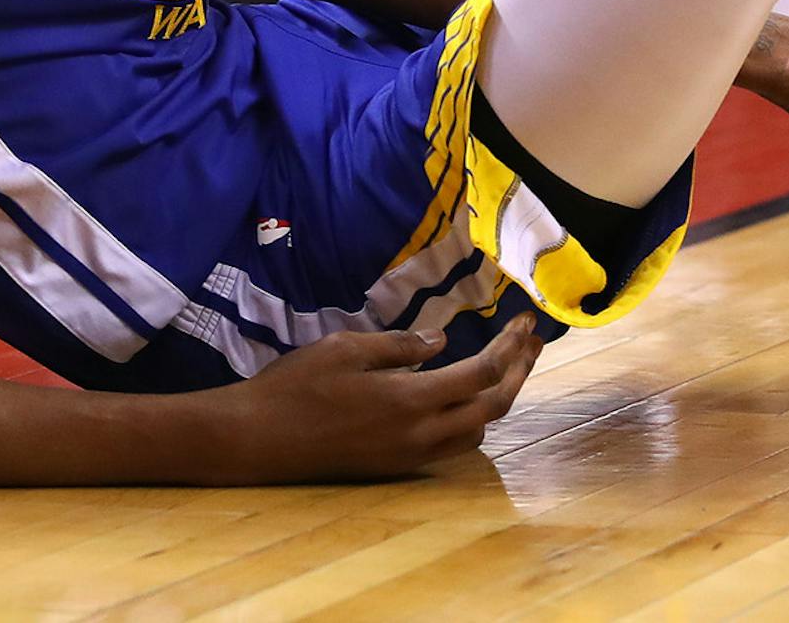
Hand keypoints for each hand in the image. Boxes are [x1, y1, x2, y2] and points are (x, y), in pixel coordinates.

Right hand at [207, 314, 540, 482]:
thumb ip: (401, 347)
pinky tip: (461, 395)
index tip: (524, 322)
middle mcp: (418, 436)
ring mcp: (407, 456)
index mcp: (409, 401)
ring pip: (475, 433)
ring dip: (497, 400)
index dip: (510, 349)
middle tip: (532, 342)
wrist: (256, 440)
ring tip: (505, 365)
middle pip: (492, 409)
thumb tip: (441, 342)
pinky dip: (469, 418)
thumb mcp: (346, 348)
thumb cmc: (295, 386)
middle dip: (519, 374)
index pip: (482, 376)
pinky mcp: (393, 466)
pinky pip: (450, 446)